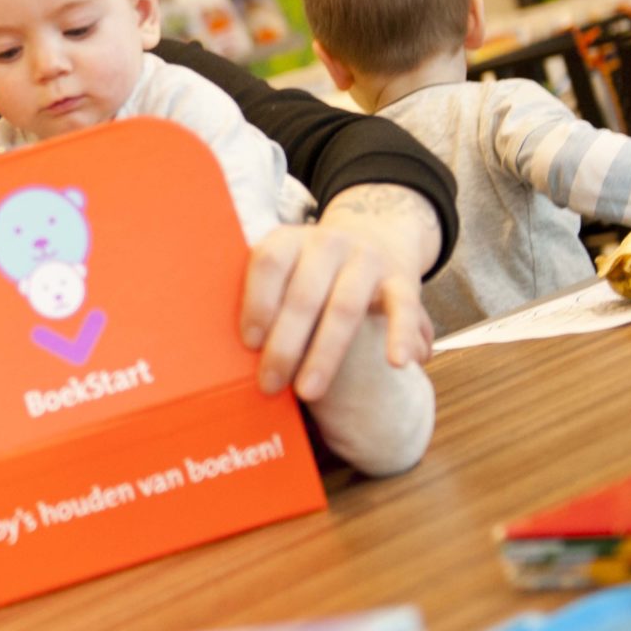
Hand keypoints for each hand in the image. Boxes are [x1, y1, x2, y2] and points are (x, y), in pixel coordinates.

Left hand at [243, 185, 441, 401]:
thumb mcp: (284, 271)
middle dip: (285, 344)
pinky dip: (401, 334)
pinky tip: (398, 363)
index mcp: (289, 240)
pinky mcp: (402, 279)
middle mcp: (328, 244)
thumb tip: (228, 353)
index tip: (248, 343)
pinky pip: (403, 307)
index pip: (269, 263)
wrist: (373, 238)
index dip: (257, 302)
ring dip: (325, 354)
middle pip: (303, 296)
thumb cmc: (309, 274)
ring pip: (345, 308)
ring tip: (309, 391)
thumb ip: (263, 300)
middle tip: (269, 385)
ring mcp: (366, 260)